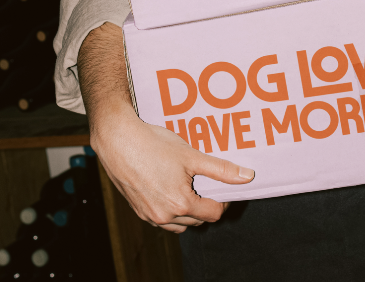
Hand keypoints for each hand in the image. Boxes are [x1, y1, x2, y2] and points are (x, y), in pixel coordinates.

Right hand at [79, 23, 254, 232]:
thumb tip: (246, 177)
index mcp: (181, 204)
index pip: (214, 214)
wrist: (118, 141)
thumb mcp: (191, 155)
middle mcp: (164, 216)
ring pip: (180, 222)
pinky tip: (170, 185)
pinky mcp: (138, 210)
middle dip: (206, 202)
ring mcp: (150, 215)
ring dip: (189, 209)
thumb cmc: (154, 145)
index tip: (222, 184)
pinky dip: (172, 208)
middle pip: (197, 219)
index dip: (223, 199)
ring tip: (189, 182)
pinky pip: (163, 218)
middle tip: (206, 180)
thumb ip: (220, 169)